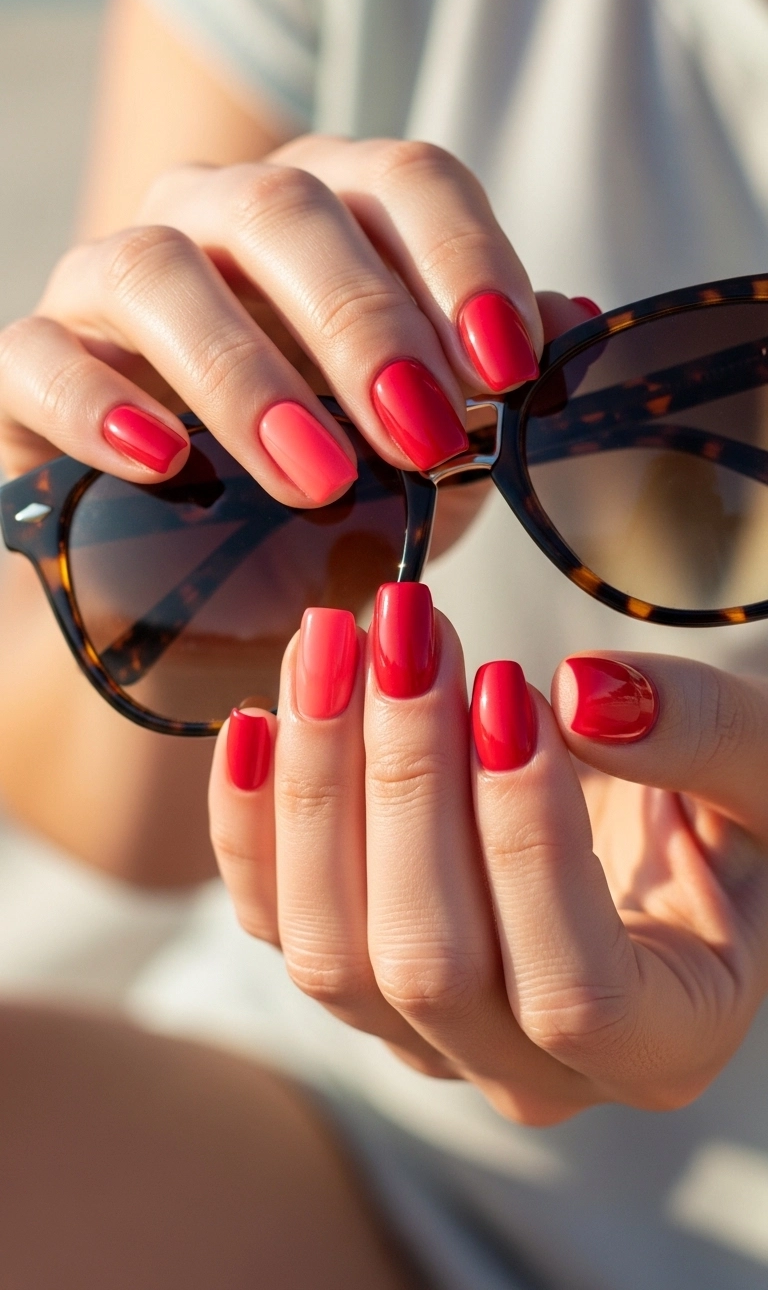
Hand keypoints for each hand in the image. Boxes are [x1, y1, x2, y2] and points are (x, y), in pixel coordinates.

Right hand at [0, 136, 583, 498]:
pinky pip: (39, 356)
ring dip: (248, 374)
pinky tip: (162, 463)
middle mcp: (214, 216)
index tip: (512, 368)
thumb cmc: (315, 473)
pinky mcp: (31, 360)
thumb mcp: (415, 433)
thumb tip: (574, 324)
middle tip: (423, 434)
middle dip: (364, 322)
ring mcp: (110, 280)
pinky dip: (99, 405)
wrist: (181, 550)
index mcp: (326, 210)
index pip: (405, 180)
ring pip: (159, 271)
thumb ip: (480, 379)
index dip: (466, 262)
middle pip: (288, 212)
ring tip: (317, 476)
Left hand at [209, 587, 767, 1124]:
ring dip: (320, 781)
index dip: (524, 843)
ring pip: (331, 953)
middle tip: (402, 628)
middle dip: (405, 778)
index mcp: (663, 1043)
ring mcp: (429, 1035)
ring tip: (333, 642)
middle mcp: (533, 1070)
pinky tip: (256, 718)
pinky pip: (274, 923)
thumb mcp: (765, 767)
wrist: (675, 830)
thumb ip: (702, 737)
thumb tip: (581, 698)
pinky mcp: (355, 978)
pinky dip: (250, 823)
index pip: (574, 989)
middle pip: (428, 963)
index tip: (506, 687)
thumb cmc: (735, 806)